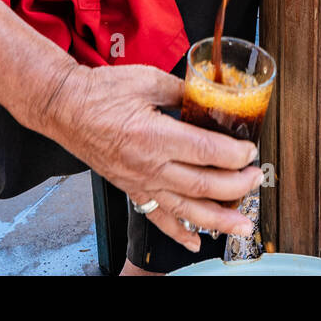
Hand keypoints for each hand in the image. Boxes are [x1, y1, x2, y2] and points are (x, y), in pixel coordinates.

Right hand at [44, 63, 263, 252]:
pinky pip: (158, 217)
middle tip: (255, 179)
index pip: (206, 152)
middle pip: (203, 186)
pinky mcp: (132, 188)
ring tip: (243, 226)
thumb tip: (209, 95)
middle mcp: (149, 166)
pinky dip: (179, 233)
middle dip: (237, 187)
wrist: (64, 108)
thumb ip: (182, 90)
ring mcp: (140, 181)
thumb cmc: (100, 92)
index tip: (250, 150)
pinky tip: (196, 241)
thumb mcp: (146, 79)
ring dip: (219, 220)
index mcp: (154, 135)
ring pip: (186, 210)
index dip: (234, 155)